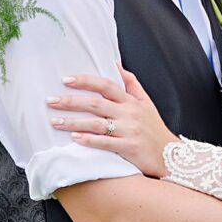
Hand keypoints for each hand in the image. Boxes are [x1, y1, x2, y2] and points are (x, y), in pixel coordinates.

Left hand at [46, 64, 177, 177]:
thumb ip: (132, 84)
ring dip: (73, 122)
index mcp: (130, 101)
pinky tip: (74, 139)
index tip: (66, 80)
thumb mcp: (146, 103)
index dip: (85, 81)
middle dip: (71, 101)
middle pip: (96, 103)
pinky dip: (89, 140)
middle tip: (50, 100)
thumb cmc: (154, 129)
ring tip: (54, 122)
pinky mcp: (129, 148)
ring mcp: (129, 130)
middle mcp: (129, 113)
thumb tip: (116, 65)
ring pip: (96, 124)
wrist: (172, 156)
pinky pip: (105, 143)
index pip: (105, 85)